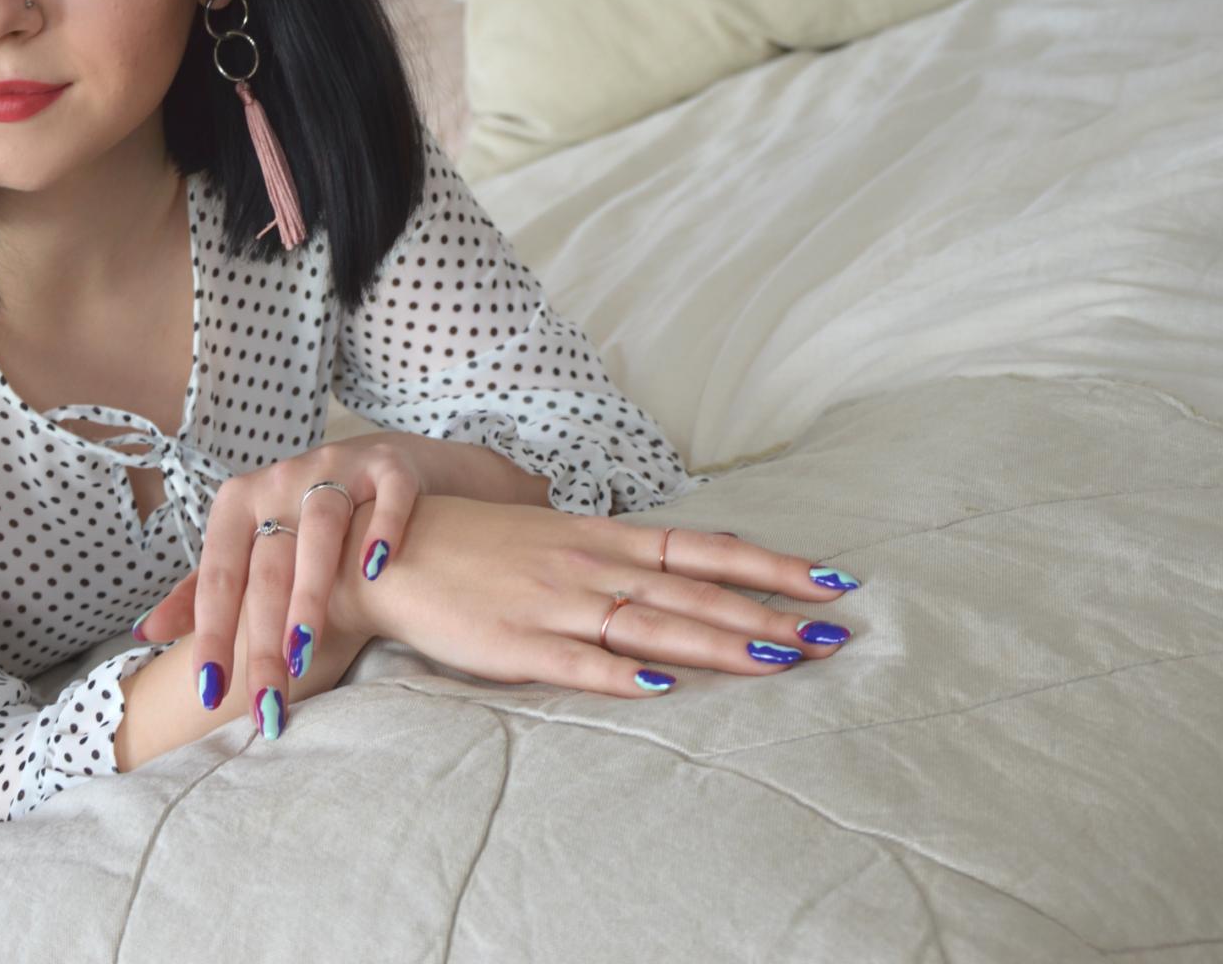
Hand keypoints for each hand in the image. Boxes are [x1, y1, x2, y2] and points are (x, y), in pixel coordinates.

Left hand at [135, 435, 433, 736]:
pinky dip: (381, 529)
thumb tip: (144, 633)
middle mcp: (281, 481)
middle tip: (267, 705)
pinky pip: (388, 496)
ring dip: (310, 596)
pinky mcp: (388, 466)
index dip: (211, 634)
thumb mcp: (247, 545)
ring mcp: (336, 469)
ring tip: (304, 658)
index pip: (219, 576)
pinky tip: (375, 570)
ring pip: (320, 532)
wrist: (376, 464)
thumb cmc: (300, 519)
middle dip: (263, 643)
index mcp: (238, 503)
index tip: (209, 692)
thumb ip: (202, 589)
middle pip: (268, 569)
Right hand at [344, 494, 861, 694]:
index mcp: (602, 538)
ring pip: (654, 625)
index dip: (769, 563)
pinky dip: (625, 673)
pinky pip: (580, 663)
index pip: (703, 548)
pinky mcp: (518, 646)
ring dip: (721, 644)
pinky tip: (667, 686)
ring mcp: (556, 606)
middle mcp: (590, 567)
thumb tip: (673, 566)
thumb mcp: (552, 536)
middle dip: (769, 613)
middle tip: (834, 633)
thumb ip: (613, 554)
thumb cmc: (475, 547)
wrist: (389, 555)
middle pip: (695, 590)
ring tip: (783, 659)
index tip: (831, 579)